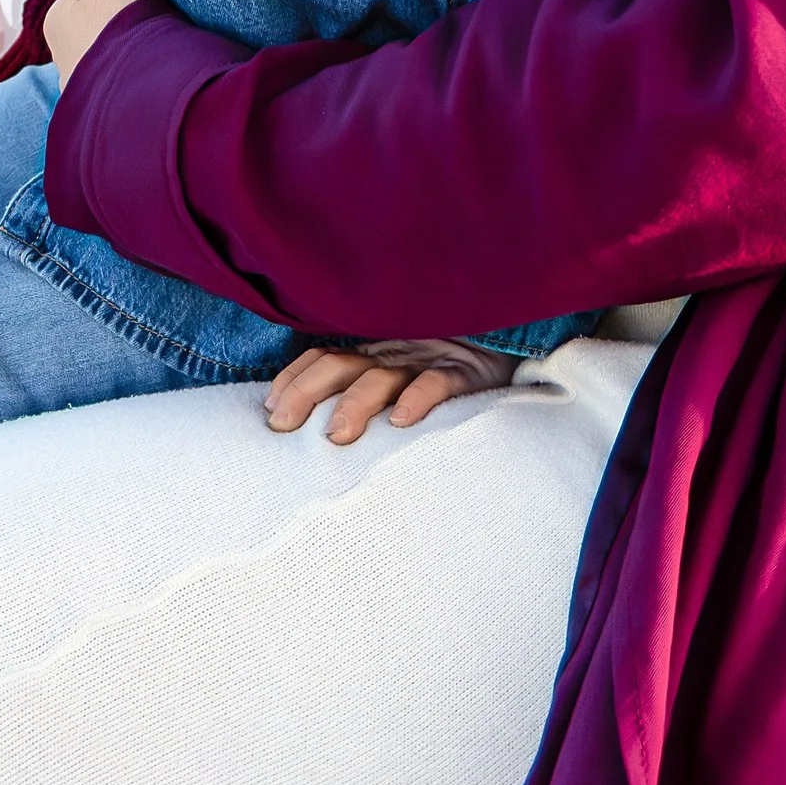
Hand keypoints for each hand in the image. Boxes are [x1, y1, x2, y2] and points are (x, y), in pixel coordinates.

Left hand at [262, 339, 518, 445]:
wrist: (517, 348)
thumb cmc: (452, 377)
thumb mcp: (406, 377)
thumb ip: (369, 394)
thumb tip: (320, 434)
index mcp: (378, 353)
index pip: (325, 356)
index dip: (294, 378)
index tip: (268, 408)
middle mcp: (397, 353)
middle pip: (341, 364)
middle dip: (306, 391)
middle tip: (282, 425)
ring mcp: (430, 360)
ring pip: (383, 376)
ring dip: (356, 404)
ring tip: (335, 436)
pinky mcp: (467, 374)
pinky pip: (439, 383)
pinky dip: (419, 399)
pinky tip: (402, 421)